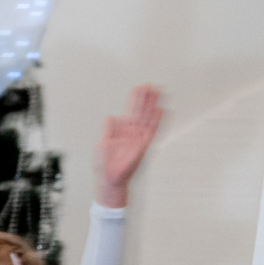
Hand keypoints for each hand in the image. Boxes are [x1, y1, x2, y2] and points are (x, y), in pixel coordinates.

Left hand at [96, 85, 162, 206]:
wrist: (109, 179)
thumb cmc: (105, 164)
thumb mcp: (103, 143)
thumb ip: (108, 129)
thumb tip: (110, 116)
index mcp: (122, 130)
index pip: (131, 111)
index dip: (136, 99)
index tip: (140, 88)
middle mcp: (133, 132)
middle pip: (142, 111)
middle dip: (146, 98)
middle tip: (151, 84)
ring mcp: (139, 138)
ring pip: (148, 118)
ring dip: (152, 105)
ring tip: (157, 92)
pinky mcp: (143, 145)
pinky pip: (151, 131)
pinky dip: (156, 121)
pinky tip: (160, 110)